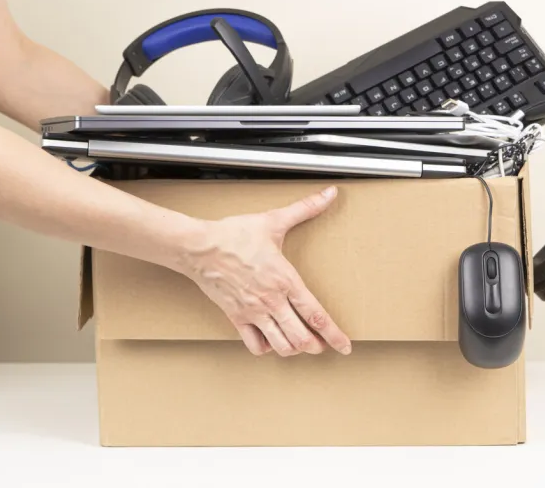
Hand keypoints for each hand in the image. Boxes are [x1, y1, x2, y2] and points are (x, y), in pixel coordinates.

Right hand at [181, 186, 351, 356]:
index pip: (316, 315)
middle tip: (323, 345)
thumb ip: (305, 208)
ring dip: (294, 349)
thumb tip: (330, 194)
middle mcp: (272, 300)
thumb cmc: (234, 234)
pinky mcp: (236, 317)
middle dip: (316, 346)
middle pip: (301, 338)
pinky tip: (271, 340)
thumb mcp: (273, 220)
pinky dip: (266, 348)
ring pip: (281, 345)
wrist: (199, 247)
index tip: (345, 347)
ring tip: (300, 345)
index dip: (334, 335)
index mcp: (286, 280)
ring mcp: (253, 312)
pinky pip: (255, 345)